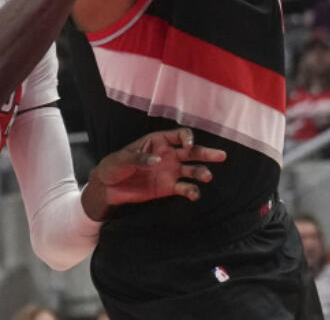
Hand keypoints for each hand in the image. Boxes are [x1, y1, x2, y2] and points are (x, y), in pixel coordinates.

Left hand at [84, 128, 226, 219]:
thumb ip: (140, 159)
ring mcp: (170, 171)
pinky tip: (194, 194)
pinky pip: (184, 188)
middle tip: (221, 156)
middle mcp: (169, 154)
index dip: (187, 138)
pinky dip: (191, 191)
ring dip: (201, 172)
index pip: (179, 135)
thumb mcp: (122, 158)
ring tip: (207, 177)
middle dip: (206, 153)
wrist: (108, 188)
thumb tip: (158, 161)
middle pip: (192, 151)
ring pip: (192, 170)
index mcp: (158, 141)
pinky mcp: (168, 188)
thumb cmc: (114, 165)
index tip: (188, 145)